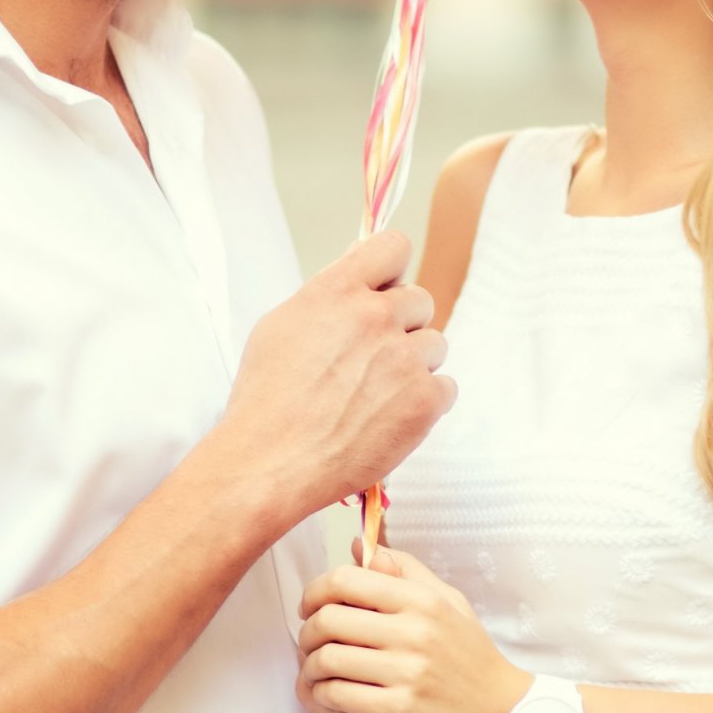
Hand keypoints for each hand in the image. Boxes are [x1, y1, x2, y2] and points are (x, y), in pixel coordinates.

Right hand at [217, 231, 452, 523]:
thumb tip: (359, 266)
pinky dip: (424, 404)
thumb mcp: (282, 324)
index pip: (393, 246)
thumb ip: (329, 292)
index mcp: (338, 290)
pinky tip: (391, 418)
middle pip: (420, 299)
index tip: (384, 290)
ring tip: (377, 395)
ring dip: (414, 365)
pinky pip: (446, 388)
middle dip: (402, 325)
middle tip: (373, 359)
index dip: (392, 269)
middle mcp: (375, 316)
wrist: (268, 466)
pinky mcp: (423, 401)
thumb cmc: (266, 400)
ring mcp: (403, 359)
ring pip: (435, 344)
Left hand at [296, 545, 529, 712]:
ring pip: (327, 660)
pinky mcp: (399, 711)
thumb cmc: (472, 658)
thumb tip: (361, 546)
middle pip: (329, 619)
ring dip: (311, 669)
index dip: (315, 591)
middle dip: (307, 633)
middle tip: (310, 643)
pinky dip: (322, 698)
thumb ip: (405, 570)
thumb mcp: (448, 601)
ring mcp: (406, 672)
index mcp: (421, 599)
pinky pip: (338, 697)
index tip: (310, 605)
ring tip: (316, 674)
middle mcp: (412, 631)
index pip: (347, 579)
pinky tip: (329, 698)